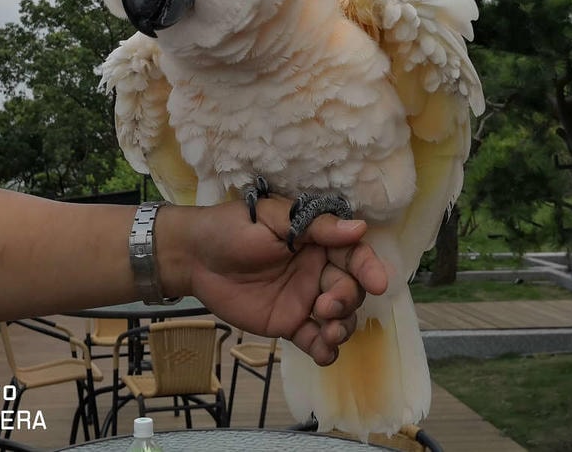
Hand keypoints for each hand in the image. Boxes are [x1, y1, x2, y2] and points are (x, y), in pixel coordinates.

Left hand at [162, 197, 387, 365]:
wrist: (194, 257)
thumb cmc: (232, 228)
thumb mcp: (272, 218)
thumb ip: (314, 226)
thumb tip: (359, 227)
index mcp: (316, 241)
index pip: (353, 255)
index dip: (369, 268)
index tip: (378, 283)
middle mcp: (317, 271)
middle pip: (350, 289)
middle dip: (347, 300)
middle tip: (324, 306)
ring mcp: (304, 299)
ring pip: (339, 318)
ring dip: (342, 327)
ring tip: (327, 333)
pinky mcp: (288, 323)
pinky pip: (314, 340)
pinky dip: (325, 350)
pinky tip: (324, 353)